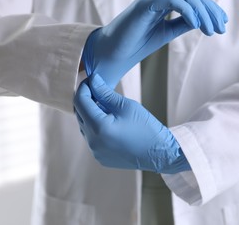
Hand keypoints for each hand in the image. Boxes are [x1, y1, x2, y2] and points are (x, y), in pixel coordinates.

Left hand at [73, 73, 190, 173]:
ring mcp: (95, 152)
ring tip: (106, 107)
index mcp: (99, 127)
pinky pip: (91, 138)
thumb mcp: (126, 106)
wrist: (159, 153)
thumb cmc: (146, 127)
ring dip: (90, 114)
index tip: (91, 80)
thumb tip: (93, 80)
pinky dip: (96, 128)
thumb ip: (105, 93)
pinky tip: (110, 123)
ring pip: (84, 126)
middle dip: (86, 100)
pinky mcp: (100, 157)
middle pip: (79, 114)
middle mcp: (93, 142)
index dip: (84, 88)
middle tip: (98, 90)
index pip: (80, 102)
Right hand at [82, 0, 227, 87]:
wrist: (115, 52)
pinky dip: (188, 12)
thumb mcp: (167, 32)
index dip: (211, 9)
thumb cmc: (138, 42)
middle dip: (211, 12)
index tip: (222, 24)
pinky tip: (196, 25)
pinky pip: (173, 1)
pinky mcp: (146, 3)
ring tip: (211, 31)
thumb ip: (183, 23)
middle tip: (221, 29)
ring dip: (203, 13)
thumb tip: (202, 20)